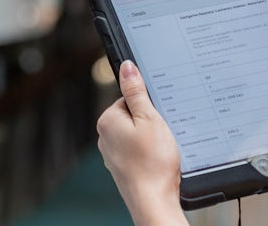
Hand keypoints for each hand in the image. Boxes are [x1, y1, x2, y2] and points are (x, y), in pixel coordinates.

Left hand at [96, 60, 187, 225]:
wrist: (153, 201)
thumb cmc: (152, 162)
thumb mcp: (149, 119)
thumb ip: (136, 91)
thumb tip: (126, 67)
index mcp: (107, 121)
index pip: (129, 98)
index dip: (148, 105)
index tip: (158, 116)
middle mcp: (104, 137)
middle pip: (133, 116)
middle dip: (151, 123)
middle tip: (162, 135)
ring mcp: (113, 155)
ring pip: (137, 135)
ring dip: (152, 139)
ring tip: (161, 151)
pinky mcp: (123, 168)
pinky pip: (138, 152)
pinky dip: (150, 154)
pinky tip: (159, 162)